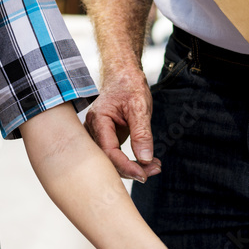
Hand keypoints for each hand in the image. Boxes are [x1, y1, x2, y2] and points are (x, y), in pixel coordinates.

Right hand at [83, 66, 161, 182]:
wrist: (123, 75)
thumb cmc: (130, 86)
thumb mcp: (140, 107)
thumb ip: (142, 133)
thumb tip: (145, 159)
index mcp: (98, 119)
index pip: (109, 151)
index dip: (126, 166)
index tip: (145, 174)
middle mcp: (93, 128)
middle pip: (108, 159)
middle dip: (131, 169)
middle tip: (155, 170)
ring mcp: (98, 133)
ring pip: (110, 159)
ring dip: (131, 167)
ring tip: (154, 167)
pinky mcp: (105, 136)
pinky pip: (114, 154)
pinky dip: (129, 160)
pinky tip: (146, 162)